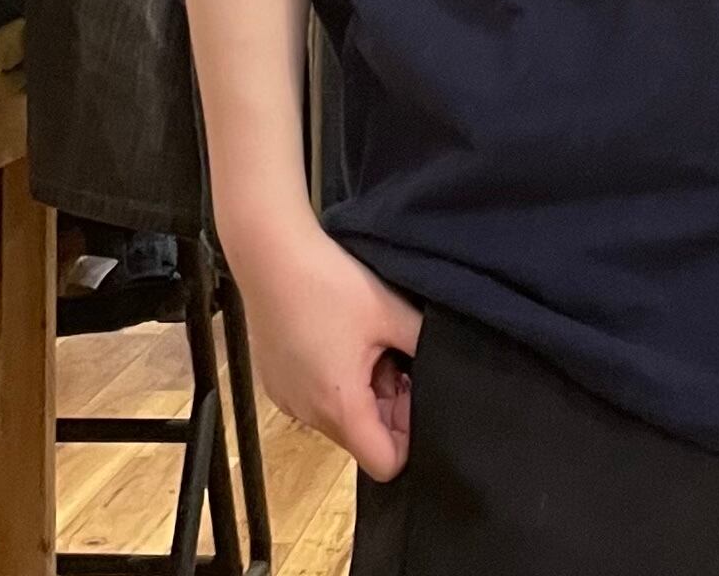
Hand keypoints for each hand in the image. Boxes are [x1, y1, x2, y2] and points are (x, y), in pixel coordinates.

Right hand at [226, 217, 423, 480]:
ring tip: (371, 343)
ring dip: (364, 392)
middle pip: (362, 439)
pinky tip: (343, 338)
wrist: (273, 255)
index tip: (415, 392)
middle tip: (398, 358)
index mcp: (340, 406)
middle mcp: (308, 414)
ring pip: (340, 417)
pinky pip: (316, 397)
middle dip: (389, 407)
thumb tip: (446, 363)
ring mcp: (288, 399)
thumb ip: (424, 344)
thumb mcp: (391, 313)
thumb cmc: (332, 283)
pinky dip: (337, 380)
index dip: (410, 436)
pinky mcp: (276, 380)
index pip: (385, 463)